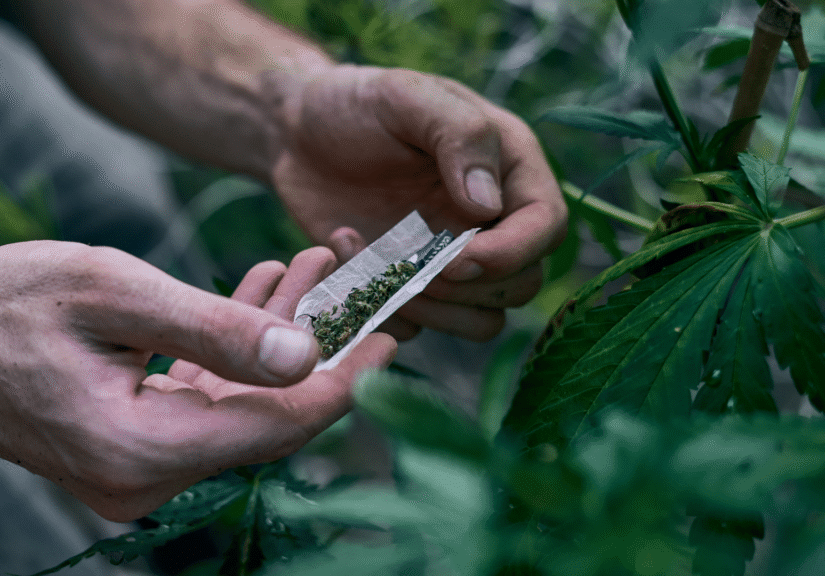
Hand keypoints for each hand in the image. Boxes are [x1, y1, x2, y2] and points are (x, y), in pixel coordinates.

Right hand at [0, 242, 394, 520]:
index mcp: (140, 449)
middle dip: (316, 346)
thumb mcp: (114, 293)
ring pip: (243, 404)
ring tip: (312, 266)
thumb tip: (306, 359)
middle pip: (266, 417)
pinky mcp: (136, 446)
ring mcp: (140, 468)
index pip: (275, 426)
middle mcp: (146, 477)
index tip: (393, 332)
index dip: (344, 381)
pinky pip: (208, 400)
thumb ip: (214, 329)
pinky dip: (237, 351)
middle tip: (355, 278)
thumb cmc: (6, 304)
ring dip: (278, 338)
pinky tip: (262, 294)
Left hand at [272, 65, 567, 340]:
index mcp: (507, 169)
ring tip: (371, 262)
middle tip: (405, 261)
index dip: (512, 253)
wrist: (295, 132)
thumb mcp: (407, 97)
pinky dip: (383, 310)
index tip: (460, 257)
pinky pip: (419, 327)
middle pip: (520, 285)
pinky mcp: (410, 286)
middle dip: (466, 286)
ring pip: (479, 320)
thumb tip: (489, 206)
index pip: (545, 227)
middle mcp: (491, 221)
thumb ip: (459, 136)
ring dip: (429, 308)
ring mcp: (451, 260)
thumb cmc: (356, 104)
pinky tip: (345, 253)